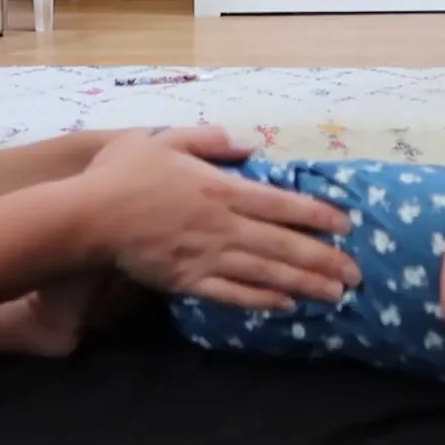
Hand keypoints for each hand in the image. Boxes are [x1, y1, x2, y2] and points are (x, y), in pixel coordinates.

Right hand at [75, 127, 360, 310]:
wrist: (87, 219)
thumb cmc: (123, 174)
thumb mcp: (164, 138)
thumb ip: (207, 139)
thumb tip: (245, 144)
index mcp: (220, 188)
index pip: (281, 203)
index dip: (318, 214)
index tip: (347, 225)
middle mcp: (222, 225)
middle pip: (283, 244)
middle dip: (324, 260)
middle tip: (357, 274)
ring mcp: (207, 257)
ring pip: (266, 273)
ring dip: (304, 284)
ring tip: (335, 295)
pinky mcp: (189, 281)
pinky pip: (233, 294)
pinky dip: (262, 300)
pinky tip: (285, 306)